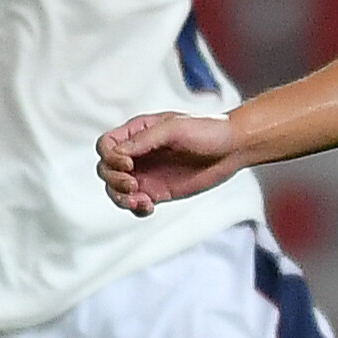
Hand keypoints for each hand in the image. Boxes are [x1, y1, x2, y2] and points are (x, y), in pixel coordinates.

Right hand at [98, 112, 248, 216]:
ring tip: (141, 201)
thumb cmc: (206, 130)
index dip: (110, 158)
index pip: (106, 146)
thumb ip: (144, 140)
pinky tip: (149, 206)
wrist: (232, 149)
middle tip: (133, 185)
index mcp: (138, 133)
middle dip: (114, 180)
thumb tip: (118, 153)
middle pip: (106, 169)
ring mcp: (146, 173)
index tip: (129, 164)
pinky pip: (136, 203)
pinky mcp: (158, 191)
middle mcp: (138, 153)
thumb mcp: (173, 129)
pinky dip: (136, 208)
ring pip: (117, 189)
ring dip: (121, 198)